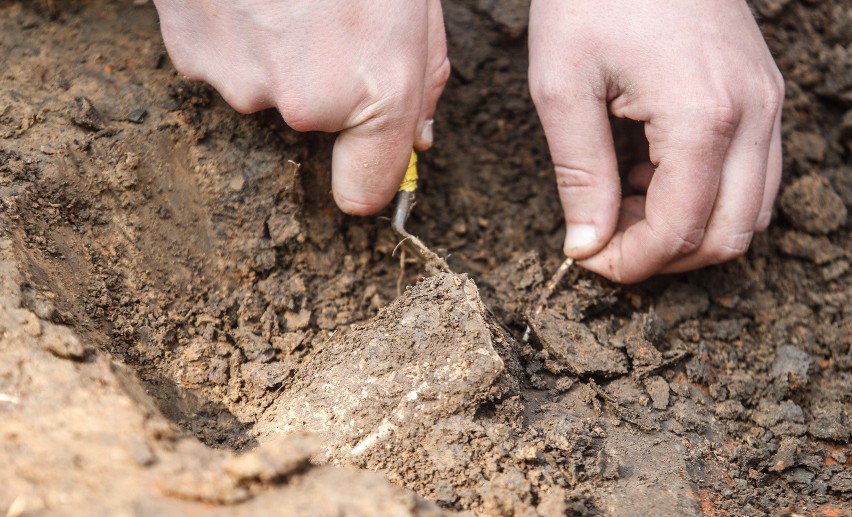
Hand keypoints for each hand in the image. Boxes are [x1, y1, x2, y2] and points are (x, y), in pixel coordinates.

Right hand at [153, 0, 449, 214]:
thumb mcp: (414, 5)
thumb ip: (422, 79)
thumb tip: (416, 137)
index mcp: (377, 90)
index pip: (365, 192)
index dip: (367, 176)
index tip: (365, 166)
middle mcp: (305, 105)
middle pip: (317, 127)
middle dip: (326, 86)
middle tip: (329, 16)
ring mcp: (242, 84)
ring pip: (267, 92)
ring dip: (277, 56)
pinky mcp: (194, 58)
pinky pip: (225, 64)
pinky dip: (236, 35)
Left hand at [529, 0, 783, 282]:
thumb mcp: (563, 88)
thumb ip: (580, 176)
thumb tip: (587, 245)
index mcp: (702, 117)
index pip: (679, 232)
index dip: (630, 263)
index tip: (586, 258)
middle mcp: (752, 114)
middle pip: (728, 236)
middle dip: (664, 257)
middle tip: (606, 240)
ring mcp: (766, 101)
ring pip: (750, 211)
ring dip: (688, 229)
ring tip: (624, 203)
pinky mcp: (762, 90)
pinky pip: (752, 173)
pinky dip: (707, 195)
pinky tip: (652, 173)